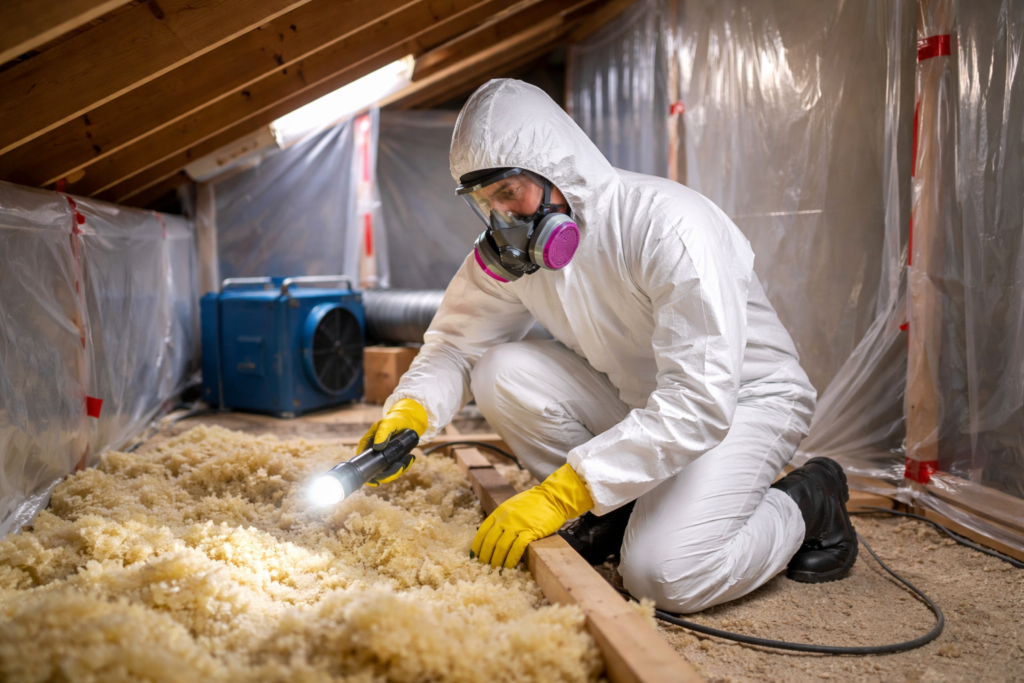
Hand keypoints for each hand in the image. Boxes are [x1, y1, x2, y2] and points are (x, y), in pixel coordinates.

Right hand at [359, 399, 427, 485]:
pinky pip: (397, 467)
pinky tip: (411, 458)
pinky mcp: (393, 459)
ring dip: (398, 470)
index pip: (361, 464)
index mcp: (366, 445)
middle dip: (388, 475)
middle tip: (401, 467)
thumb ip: (382, 433)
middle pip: (376, 472)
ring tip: (409, 458)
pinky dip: (405, 465)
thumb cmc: (394, 419)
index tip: (376, 481)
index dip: (367, 476)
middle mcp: (373, 454)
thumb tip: (378, 447)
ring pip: (387, 472)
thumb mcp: (387, 423)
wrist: (407, 420)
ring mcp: (383, 458)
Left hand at [472, 464, 593, 568]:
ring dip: (496, 561)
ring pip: (501, 547)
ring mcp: (517, 525)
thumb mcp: (512, 505)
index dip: (477, 546)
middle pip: (490, 542)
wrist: (552, 497)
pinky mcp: (530, 532)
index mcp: (499, 512)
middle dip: (485, 557)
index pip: (482, 531)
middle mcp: (505, 519)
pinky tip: (509, 567)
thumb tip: (495, 534)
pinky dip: (511, 560)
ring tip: (495, 570)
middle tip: (484, 567)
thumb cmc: (534, 501)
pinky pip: (516, 549)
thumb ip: (503, 517)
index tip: (474, 556)